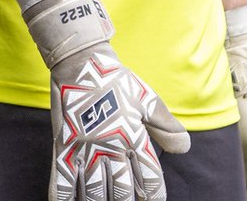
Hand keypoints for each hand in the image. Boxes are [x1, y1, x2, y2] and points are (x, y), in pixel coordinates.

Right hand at [17, 0, 189, 200]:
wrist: (82, 59)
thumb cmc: (117, 80)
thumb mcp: (146, 99)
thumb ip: (165, 126)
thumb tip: (185, 147)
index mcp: (134, 136)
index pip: (151, 177)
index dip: (155, 194)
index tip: (153, 200)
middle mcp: (111, 146)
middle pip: (123, 190)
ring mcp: (86, 148)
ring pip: (94, 192)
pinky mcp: (64, 146)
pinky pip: (61, 181)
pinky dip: (62, 198)